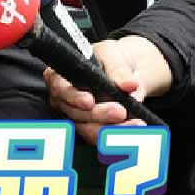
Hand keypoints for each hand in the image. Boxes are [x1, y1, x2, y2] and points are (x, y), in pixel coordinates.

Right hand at [45, 36, 165, 143]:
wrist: (124, 73)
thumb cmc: (109, 59)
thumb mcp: (113, 56)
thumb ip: (119, 70)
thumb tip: (129, 84)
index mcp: (59, 78)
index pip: (59, 89)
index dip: (73, 97)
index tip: (89, 101)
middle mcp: (62, 100)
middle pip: (74, 113)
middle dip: (98, 114)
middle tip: (121, 111)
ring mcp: (76, 117)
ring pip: (88, 129)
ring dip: (111, 129)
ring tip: (136, 123)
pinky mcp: (91, 129)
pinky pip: (102, 138)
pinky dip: (120, 135)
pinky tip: (136, 128)